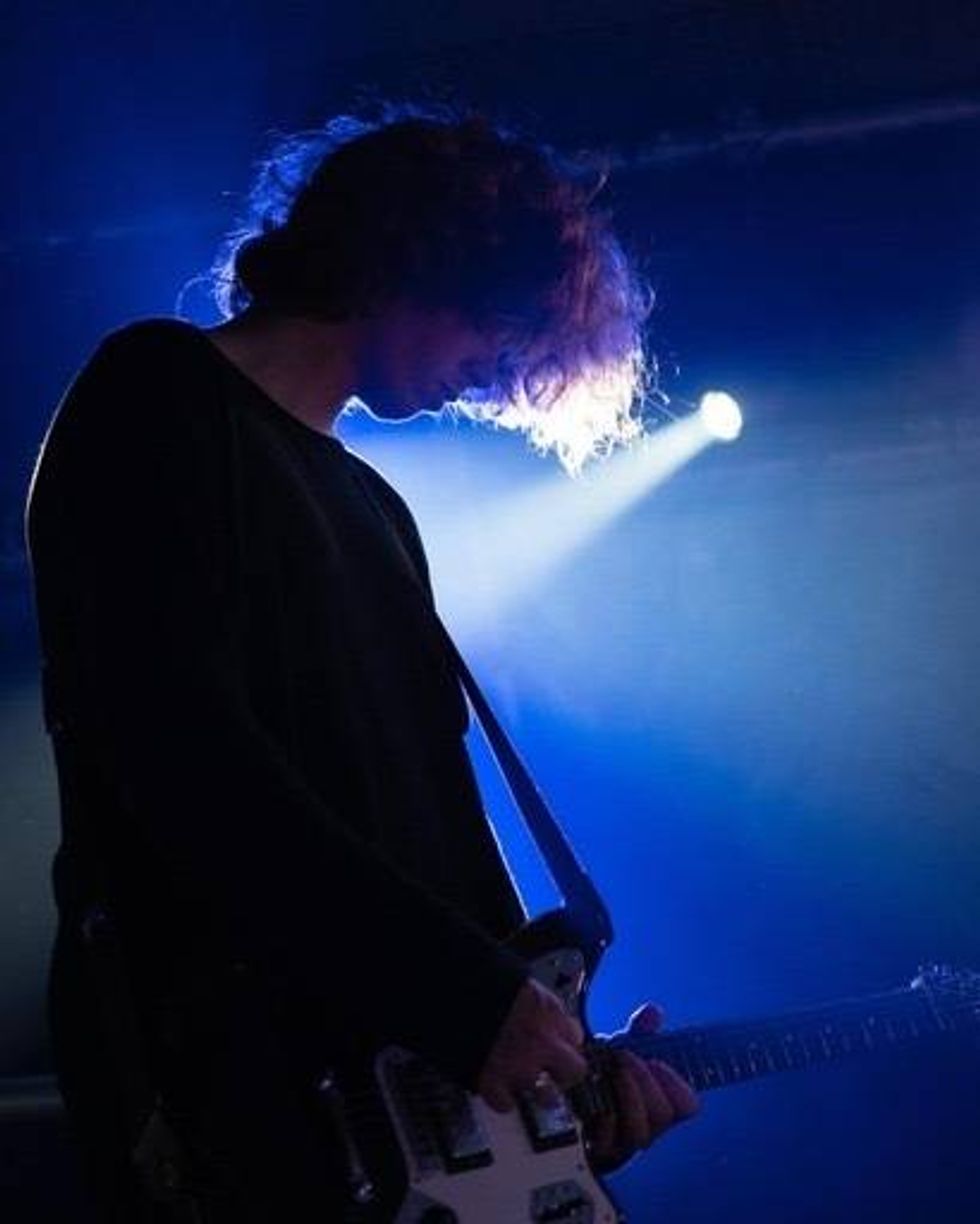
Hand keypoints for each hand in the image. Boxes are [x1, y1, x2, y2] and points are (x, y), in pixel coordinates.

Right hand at [477, 978, 587, 1112]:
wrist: (447, 990)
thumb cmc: (479, 979)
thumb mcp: (519, 982)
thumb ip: (537, 1003)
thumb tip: (546, 1016)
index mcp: (547, 1010)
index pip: (575, 1035)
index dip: (566, 1040)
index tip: (560, 1043)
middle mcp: (541, 1042)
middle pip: (574, 1071)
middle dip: (564, 1073)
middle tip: (554, 1072)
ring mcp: (519, 1067)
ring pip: (547, 1097)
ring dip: (539, 1092)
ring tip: (528, 1086)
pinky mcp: (493, 1084)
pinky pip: (507, 1104)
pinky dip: (503, 1099)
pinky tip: (498, 1088)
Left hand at [586, 1002, 698, 1172]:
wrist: (576, 1103)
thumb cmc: (607, 1077)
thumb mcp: (624, 1051)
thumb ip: (640, 1032)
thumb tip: (653, 1012)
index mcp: (662, 1102)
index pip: (687, 1105)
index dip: (677, 1084)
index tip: (657, 1062)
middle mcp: (650, 1125)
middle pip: (662, 1115)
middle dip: (644, 1082)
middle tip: (625, 1057)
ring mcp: (627, 1140)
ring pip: (640, 1131)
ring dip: (625, 1095)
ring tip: (610, 1071)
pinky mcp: (603, 1149)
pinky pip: (608, 1139)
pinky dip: (603, 1115)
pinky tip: (595, 1094)